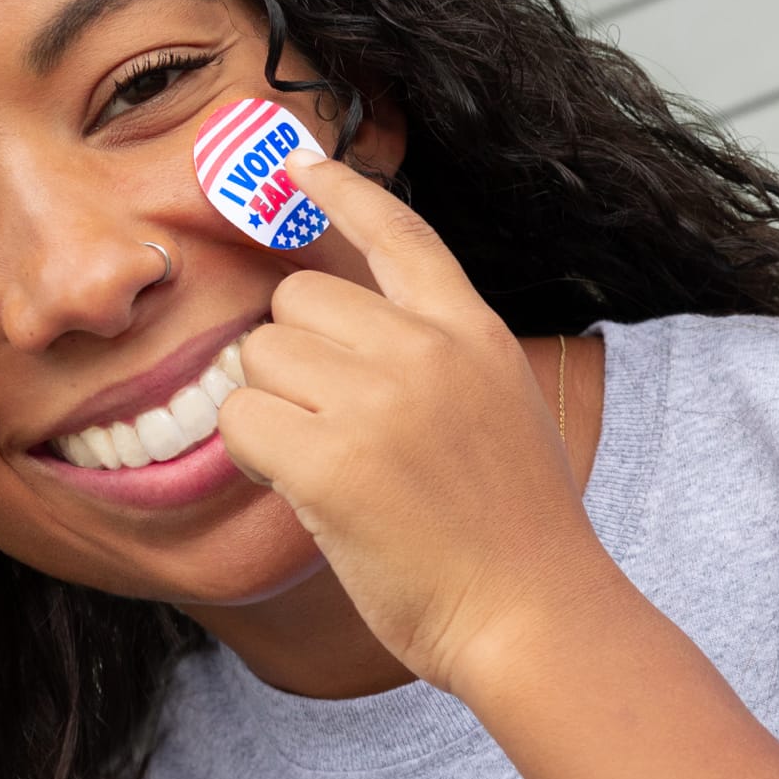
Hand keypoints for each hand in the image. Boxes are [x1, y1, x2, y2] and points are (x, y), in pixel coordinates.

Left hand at [215, 148, 604, 690]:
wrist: (535, 613)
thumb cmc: (514, 532)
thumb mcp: (503, 408)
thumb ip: (441, 356)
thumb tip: (351, 327)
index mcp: (473, 332)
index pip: (399, 234)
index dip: (340, 192)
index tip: (296, 165)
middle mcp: (428, 350)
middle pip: (299, 300)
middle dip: (296, 361)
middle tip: (336, 429)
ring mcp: (381, 401)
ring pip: (262, 357)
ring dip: (275, 410)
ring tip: (331, 468)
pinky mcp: (333, 460)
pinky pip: (243, 421)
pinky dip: (256, 457)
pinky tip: (306, 491)